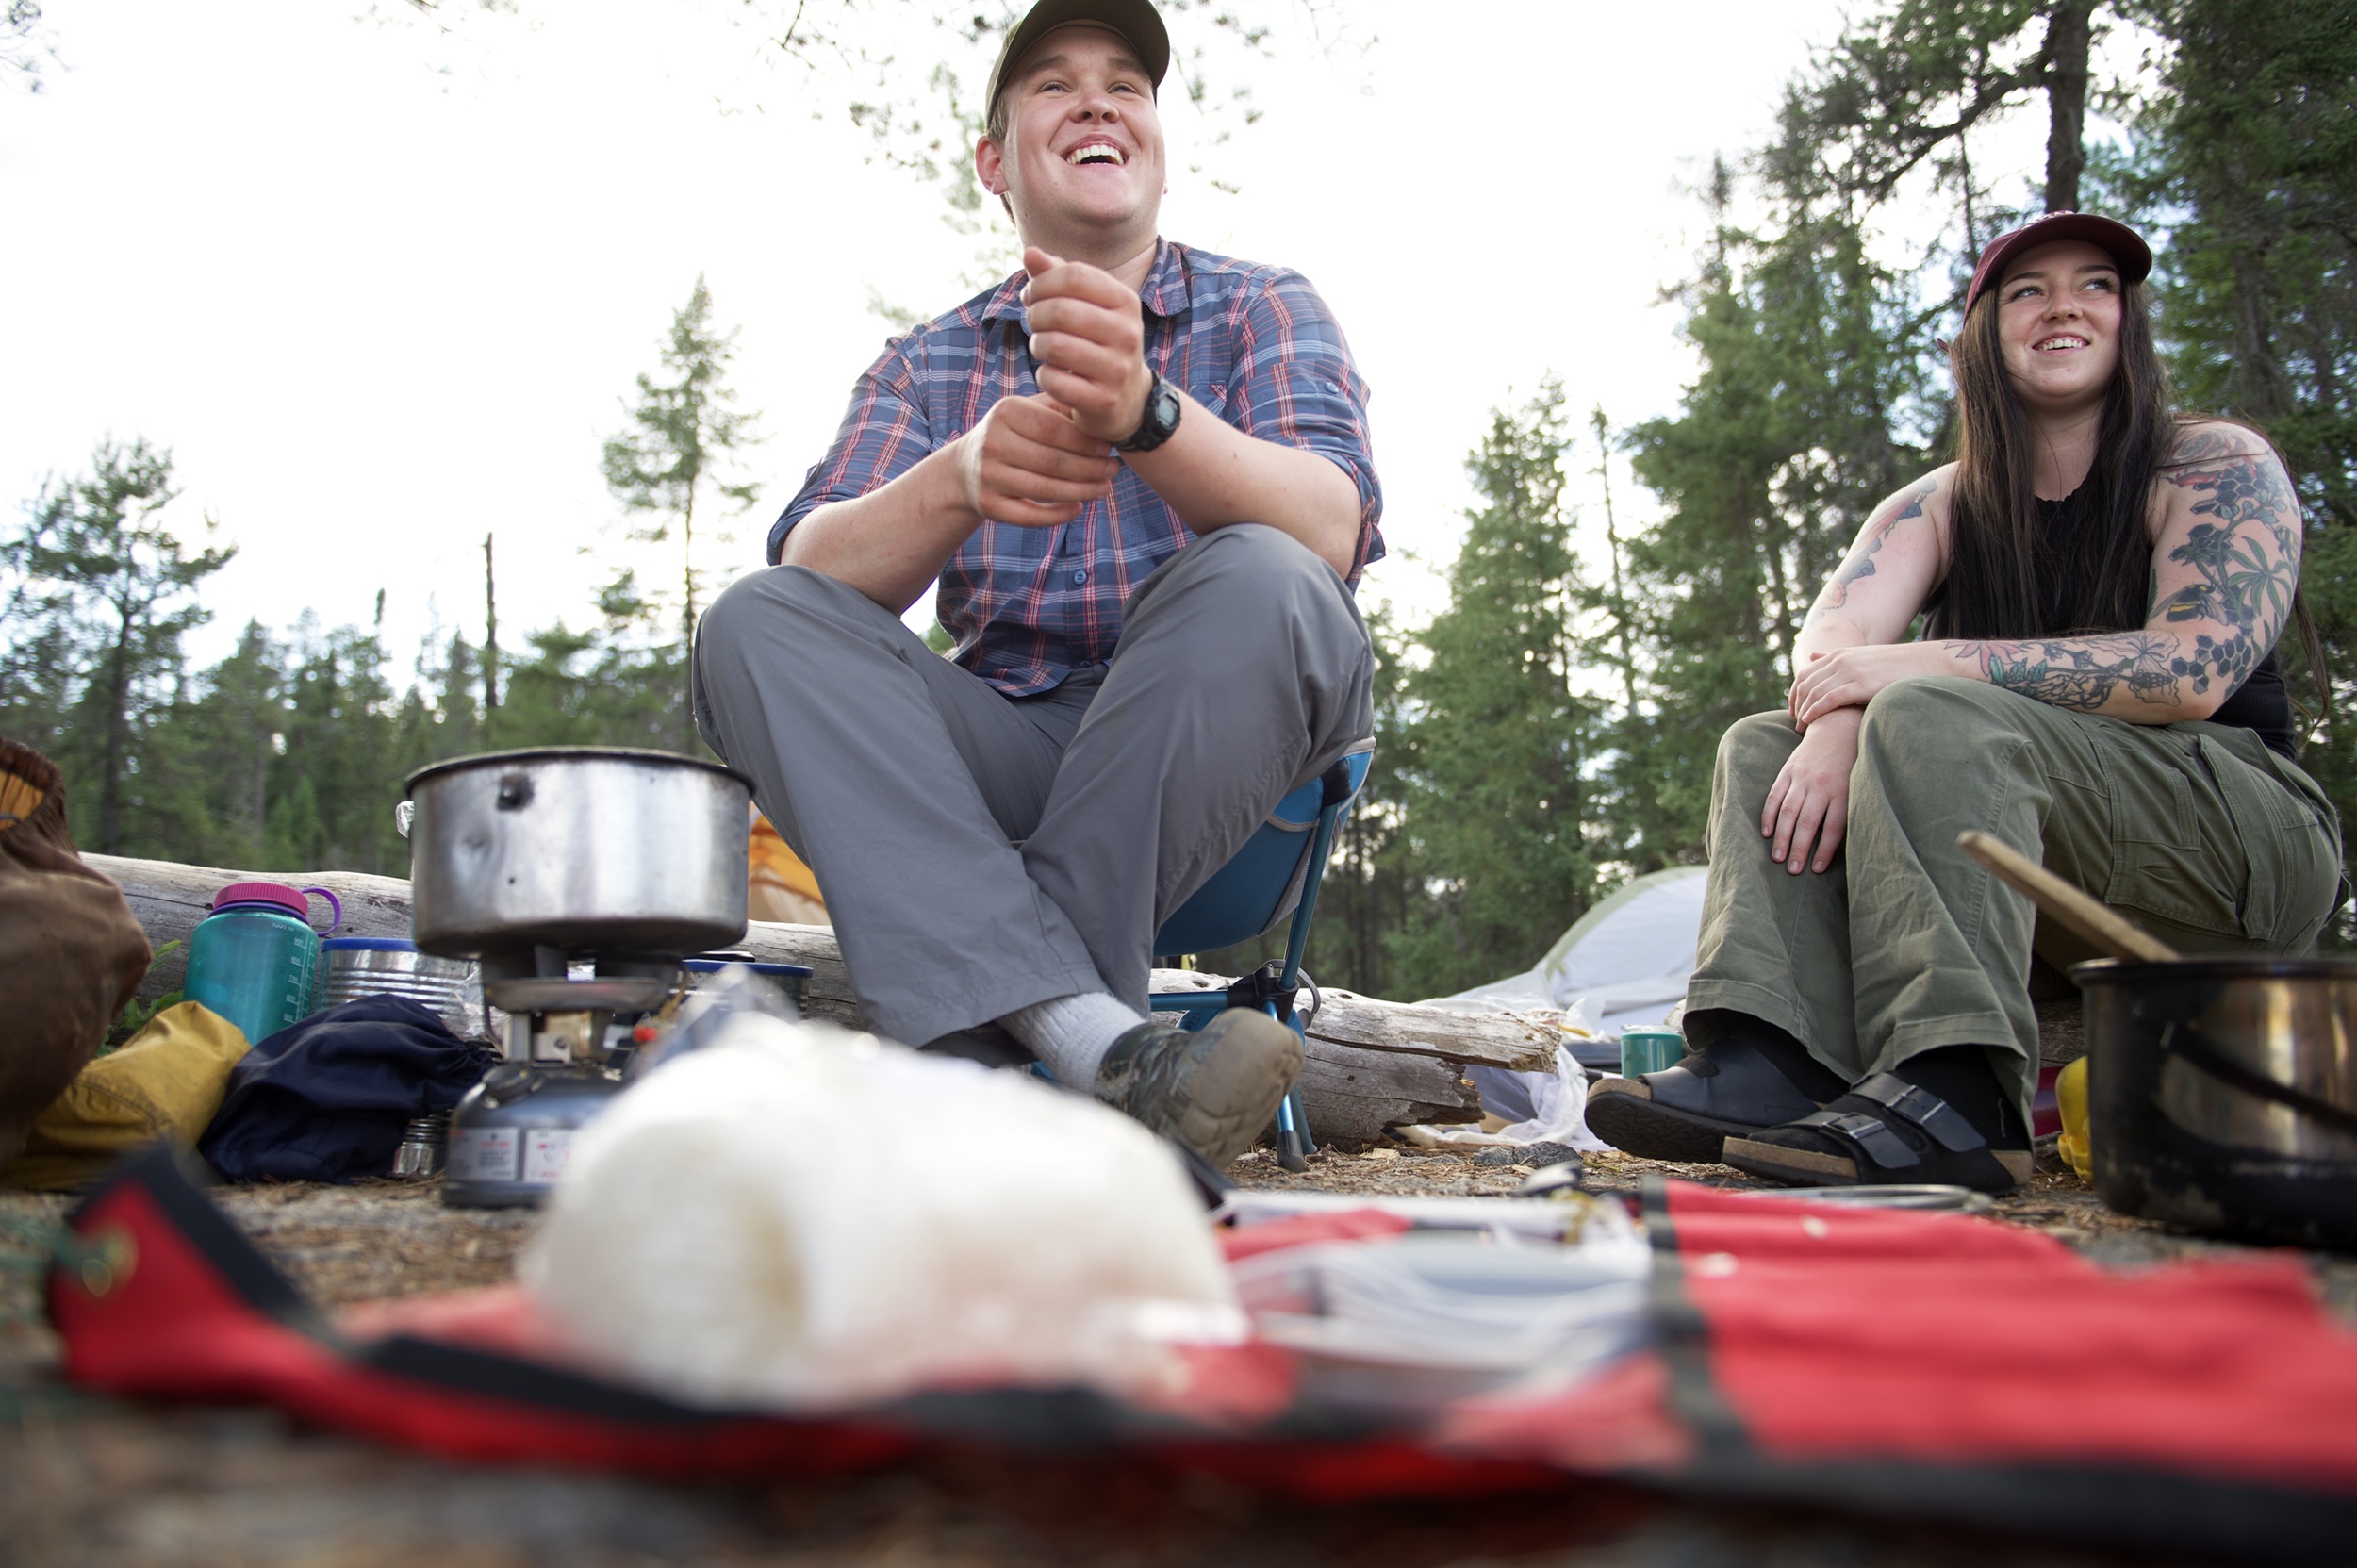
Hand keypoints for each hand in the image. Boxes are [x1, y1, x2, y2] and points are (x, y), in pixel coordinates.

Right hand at [952, 391, 1118, 527]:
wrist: (964, 468)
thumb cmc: (1011, 434)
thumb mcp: (1027, 410)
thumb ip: (1060, 407)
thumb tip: (1101, 411)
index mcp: (1005, 412)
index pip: (1053, 428)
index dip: (1085, 441)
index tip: (1108, 448)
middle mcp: (993, 443)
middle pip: (1052, 461)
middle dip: (1089, 468)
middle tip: (1113, 470)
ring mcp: (989, 477)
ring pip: (1044, 490)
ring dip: (1081, 491)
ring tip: (1104, 488)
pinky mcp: (989, 506)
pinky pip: (1030, 516)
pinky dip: (1058, 515)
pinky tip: (1078, 507)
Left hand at [1021, 245, 1152, 445]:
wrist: (1129, 399)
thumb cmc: (1098, 342)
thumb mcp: (1087, 306)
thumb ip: (1058, 277)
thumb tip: (1030, 253)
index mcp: (1126, 301)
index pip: (1074, 275)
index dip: (1042, 282)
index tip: (1031, 295)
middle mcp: (1128, 333)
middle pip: (1061, 310)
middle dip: (1035, 314)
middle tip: (1032, 323)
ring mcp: (1118, 369)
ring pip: (1055, 345)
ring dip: (1037, 344)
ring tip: (1041, 346)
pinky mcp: (1104, 400)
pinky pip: (1054, 381)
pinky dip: (1044, 376)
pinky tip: (1051, 374)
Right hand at [1761, 709, 1860, 873]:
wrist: (1837, 727)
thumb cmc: (1852, 763)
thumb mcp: (1857, 785)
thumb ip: (1849, 810)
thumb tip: (1842, 843)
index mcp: (1842, 791)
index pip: (1833, 827)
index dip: (1824, 851)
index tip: (1815, 869)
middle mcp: (1821, 785)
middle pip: (1808, 823)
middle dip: (1799, 849)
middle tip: (1792, 870)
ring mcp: (1802, 777)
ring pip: (1789, 812)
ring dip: (1782, 837)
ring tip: (1778, 857)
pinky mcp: (1788, 771)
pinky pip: (1775, 796)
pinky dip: (1769, 815)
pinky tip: (1766, 832)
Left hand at [1787, 642, 1946, 728]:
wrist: (1926, 663)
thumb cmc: (1895, 666)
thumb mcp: (1862, 657)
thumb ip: (1835, 659)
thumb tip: (1812, 656)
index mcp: (1840, 654)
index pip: (1805, 673)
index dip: (1794, 693)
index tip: (1793, 709)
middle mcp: (1841, 660)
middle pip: (1805, 683)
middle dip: (1796, 703)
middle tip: (1794, 722)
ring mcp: (1850, 671)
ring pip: (1814, 692)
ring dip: (1803, 711)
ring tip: (1800, 727)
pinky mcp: (1861, 684)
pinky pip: (1828, 699)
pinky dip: (1815, 711)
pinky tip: (1809, 722)